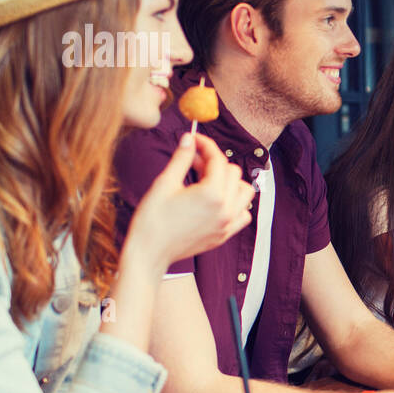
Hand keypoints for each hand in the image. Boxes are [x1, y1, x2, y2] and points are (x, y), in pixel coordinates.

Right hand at [128, 133, 254, 266]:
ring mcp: (228, 224)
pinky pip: (243, 214)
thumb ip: (182, 159)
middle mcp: (226, 209)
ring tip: (207, 181)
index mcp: (212, 194)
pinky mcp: (225, 235)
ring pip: (244, 192)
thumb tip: (189, 139)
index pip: (218, 159)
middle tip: (193, 162)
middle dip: (214, 163)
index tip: (194, 140)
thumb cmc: (152, 219)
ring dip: (230, 181)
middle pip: (233, 172)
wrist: (149, 253)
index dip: (206, 145)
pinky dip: (235, 204)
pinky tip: (216, 201)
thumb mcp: (164, 183)